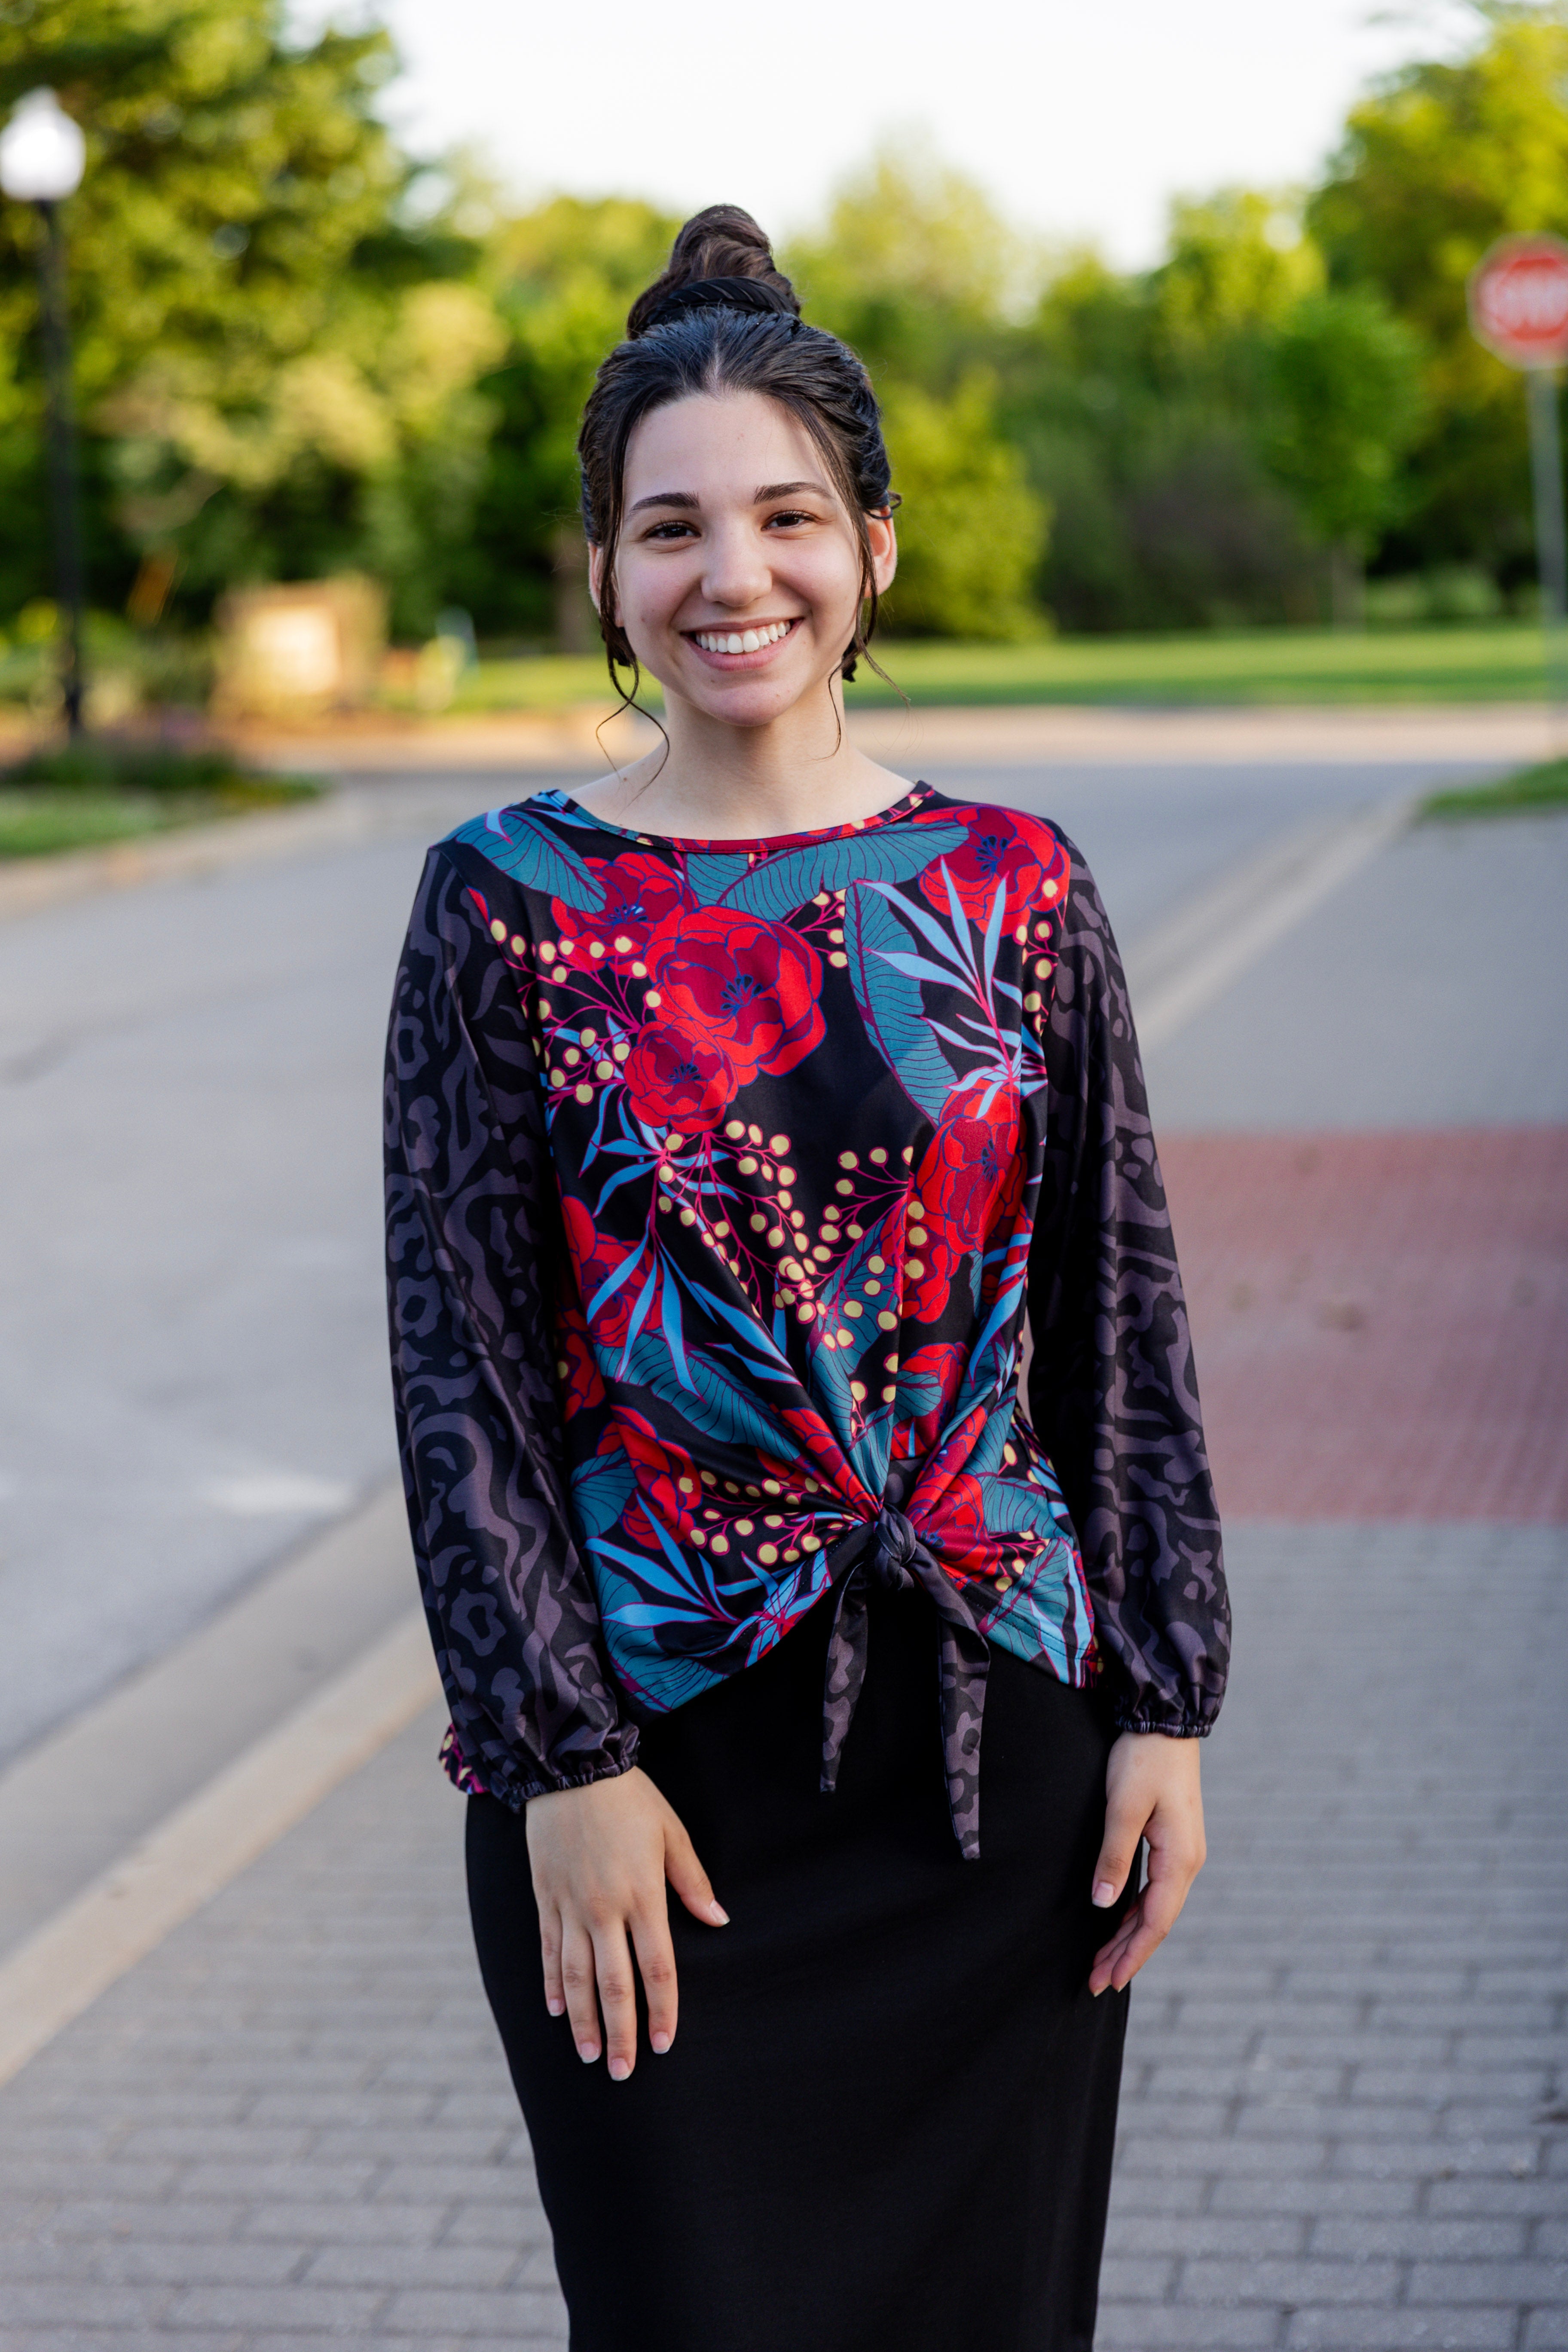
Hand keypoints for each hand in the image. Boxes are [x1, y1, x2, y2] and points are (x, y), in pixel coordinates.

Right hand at [526, 1766, 727, 2079]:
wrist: (569, 1767)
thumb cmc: (630, 1799)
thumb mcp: (671, 1832)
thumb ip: (692, 1881)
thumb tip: (719, 1920)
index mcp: (642, 1895)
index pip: (656, 1968)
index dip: (663, 2010)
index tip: (665, 2045)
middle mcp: (604, 1909)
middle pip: (614, 1984)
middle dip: (620, 2033)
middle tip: (622, 2072)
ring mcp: (570, 1906)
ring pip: (575, 1977)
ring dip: (584, 2020)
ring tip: (589, 2055)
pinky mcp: (545, 1897)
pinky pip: (547, 1950)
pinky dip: (551, 1984)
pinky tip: (558, 2011)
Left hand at [1088, 1731, 1205, 1996]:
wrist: (1165, 1721)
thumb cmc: (1143, 1759)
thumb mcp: (1123, 1806)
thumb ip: (1114, 1855)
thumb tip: (1103, 1904)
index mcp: (1180, 1859)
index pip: (1155, 1922)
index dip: (1131, 1954)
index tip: (1108, 1980)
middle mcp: (1187, 1862)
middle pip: (1156, 1922)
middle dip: (1127, 1954)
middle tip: (1096, 1982)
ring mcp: (1182, 1852)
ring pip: (1156, 1907)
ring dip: (1129, 1936)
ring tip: (1102, 1962)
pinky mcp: (1172, 1841)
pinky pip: (1155, 1889)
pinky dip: (1136, 1911)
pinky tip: (1118, 1922)